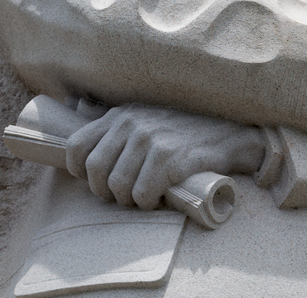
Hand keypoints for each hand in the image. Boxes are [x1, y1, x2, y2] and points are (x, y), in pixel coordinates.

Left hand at [65, 103, 264, 208]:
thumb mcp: (146, 114)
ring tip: (147, 195)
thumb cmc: (185, 130)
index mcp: (120, 114)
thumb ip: (114, 117)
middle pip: (94, 170)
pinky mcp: (169, 157)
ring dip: (131, 200)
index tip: (99, 181)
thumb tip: (77, 104)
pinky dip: (150, 203)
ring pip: (118, 186)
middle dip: (106, 191)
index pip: (76, 146)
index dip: (80, 171)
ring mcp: (150, 138)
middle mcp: (131, 123)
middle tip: (126, 195)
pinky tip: (162, 196)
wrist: (229, 133)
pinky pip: (143, 193)